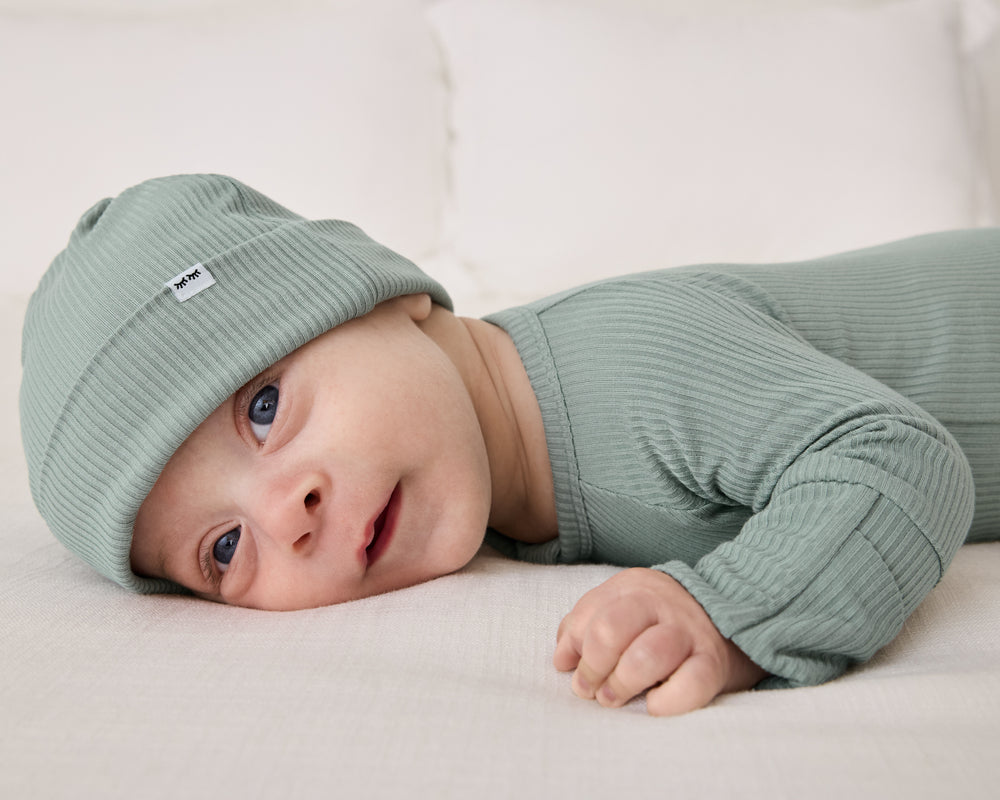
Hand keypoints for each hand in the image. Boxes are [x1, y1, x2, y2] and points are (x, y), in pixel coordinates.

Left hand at [553, 568, 767, 715]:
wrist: (733, 617)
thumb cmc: (662, 622)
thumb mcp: (623, 608)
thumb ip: (586, 625)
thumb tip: (562, 661)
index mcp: (632, 587)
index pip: (589, 615)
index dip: (574, 650)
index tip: (574, 672)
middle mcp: (660, 603)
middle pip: (611, 630)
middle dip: (594, 667)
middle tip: (593, 691)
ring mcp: (688, 631)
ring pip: (646, 656)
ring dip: (622, 684)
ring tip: (614, 699)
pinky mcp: (714, 662)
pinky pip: (690, 684)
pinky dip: (667, 702)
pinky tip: (654, 705)